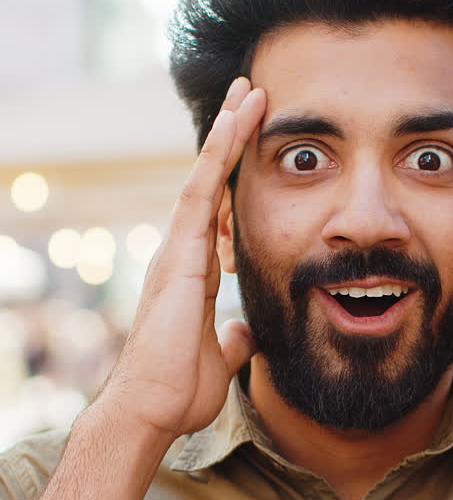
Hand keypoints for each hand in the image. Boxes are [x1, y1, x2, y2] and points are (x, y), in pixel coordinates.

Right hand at [102, 77, 266, 443]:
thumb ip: (233, 338)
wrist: (152, 409)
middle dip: (230, 137)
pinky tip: (234, 123)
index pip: (218, 209)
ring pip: (204, 176)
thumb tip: (245, 331)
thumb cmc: (178, 389)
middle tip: (250, 93)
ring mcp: (177, 250)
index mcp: (193, 271)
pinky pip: (199, 193)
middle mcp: (181, 252)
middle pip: (209, 181)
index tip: (253, 141)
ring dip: (228, 132)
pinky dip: (218, 156)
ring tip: (250, 91)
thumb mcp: (221, 357)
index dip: (235, 173)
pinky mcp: (178, 255)